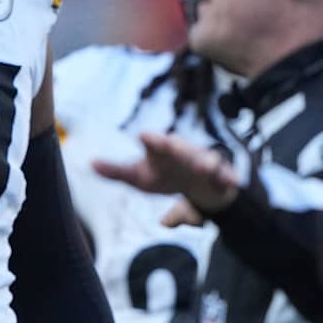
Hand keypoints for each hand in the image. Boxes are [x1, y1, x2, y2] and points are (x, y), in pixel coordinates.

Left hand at [93, 132, 239, 220]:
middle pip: (180, 149)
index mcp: (161, 153)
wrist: (198, 185)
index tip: (143, 136)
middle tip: (170, 143)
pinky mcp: (221, 176)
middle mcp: (182, 154)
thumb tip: (90, 164)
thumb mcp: (139, 177)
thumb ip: (117, 171)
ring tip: (204, 168)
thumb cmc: (164, 175)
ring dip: (205, 163)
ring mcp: (203, 164)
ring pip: (206, 160)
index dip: (150, 141)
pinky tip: (232, 182)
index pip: (154, 145)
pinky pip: (226, 176)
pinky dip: (229, 178)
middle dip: (176, 147)